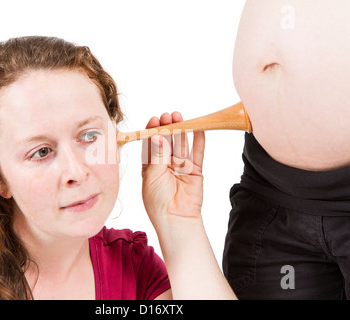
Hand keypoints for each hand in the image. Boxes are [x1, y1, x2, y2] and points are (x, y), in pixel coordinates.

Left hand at [141, 111, 204, 228]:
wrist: (175, 218)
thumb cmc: (157, 200)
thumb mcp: (152, 175)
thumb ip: (157, 155)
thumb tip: (158, 135)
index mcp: (150, 165)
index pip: (151, 144)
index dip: (152, 131)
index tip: (154, 120)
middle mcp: (165, 163)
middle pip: (167, 141)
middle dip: (167, 127)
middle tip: (167, 116)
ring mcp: (181, 166)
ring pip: (181, 144)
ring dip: (181, 130)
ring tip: (180, 117)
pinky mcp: (195, 169)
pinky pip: (197, 152)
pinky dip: (198, 141)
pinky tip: (198, 129)